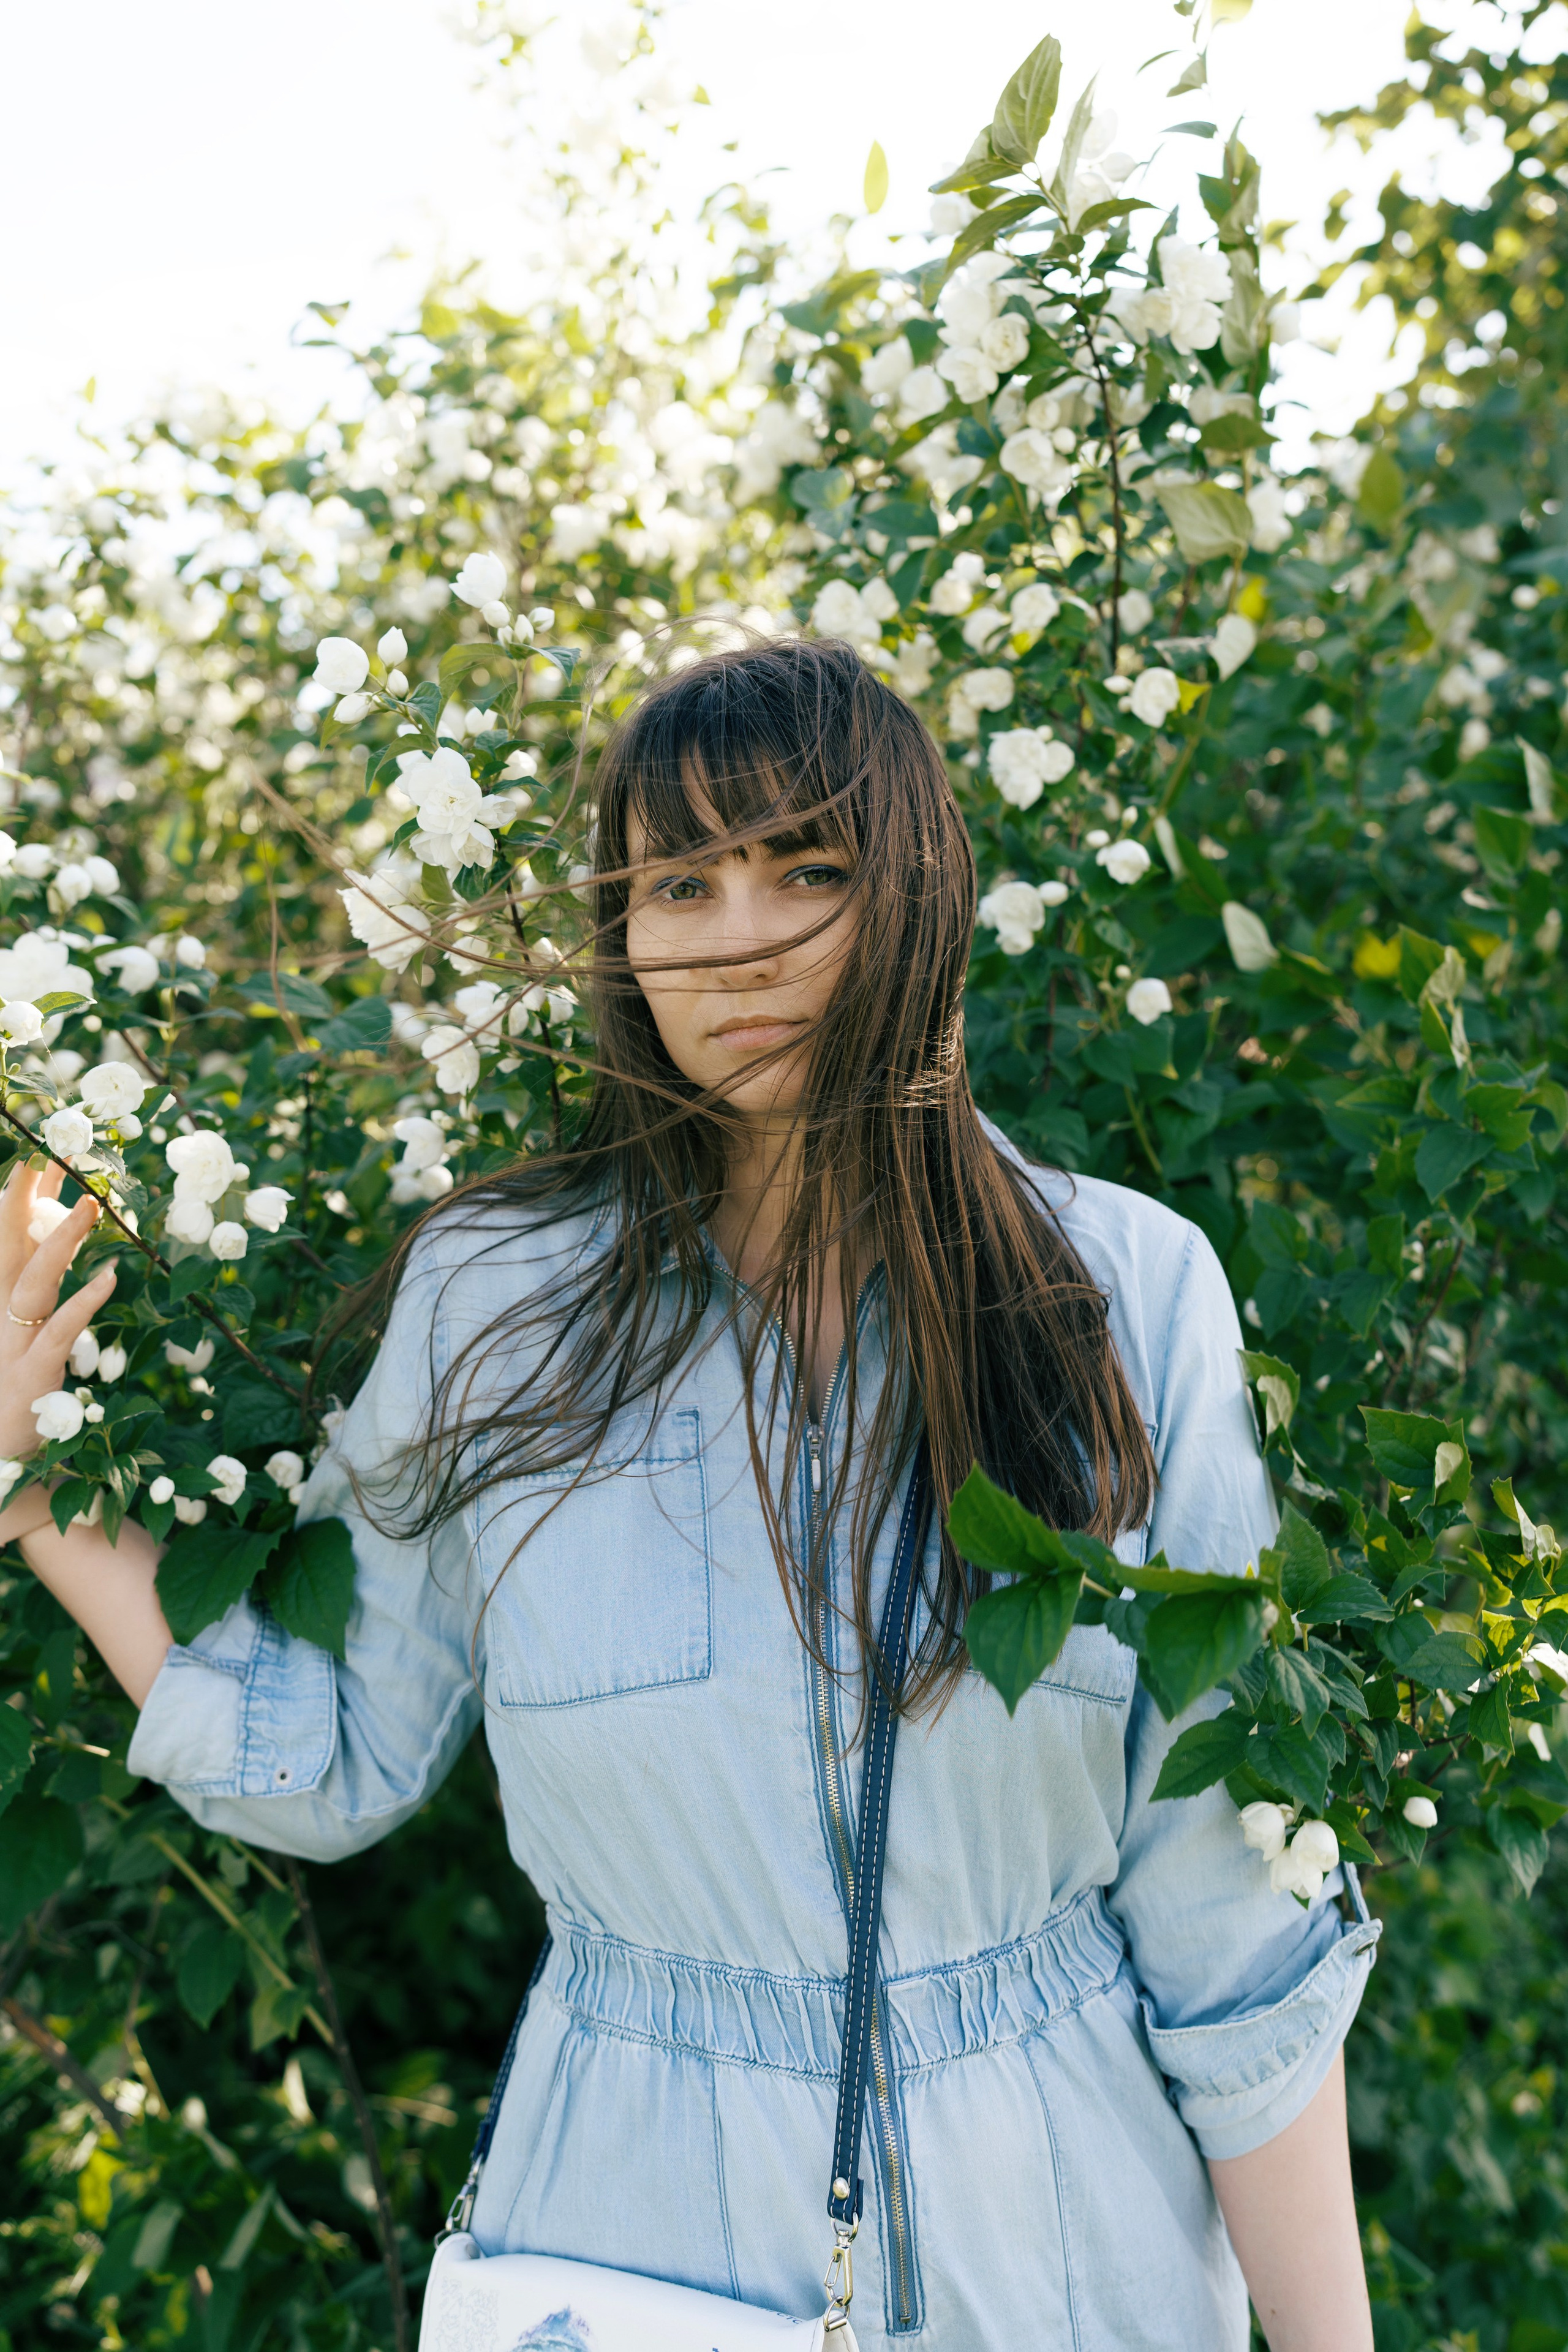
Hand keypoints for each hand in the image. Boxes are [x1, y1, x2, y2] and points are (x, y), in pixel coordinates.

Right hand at [0, 1159, 116, 1468]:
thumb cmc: (13, 1395)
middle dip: (24, 1197)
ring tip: (91, 1202)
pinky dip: (83, 1303)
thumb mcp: (24, 1335)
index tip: (39, 1153)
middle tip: (46, 1151)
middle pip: (10, 1244)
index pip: (9, 1237)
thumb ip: (42, 1288)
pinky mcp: (32, 1373)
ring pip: (36, 1279)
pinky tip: (110, 1277)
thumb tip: (71, 1241)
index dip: (22, 1196)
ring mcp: (12, 1340)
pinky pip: (60, 1331)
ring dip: (61, 1240)